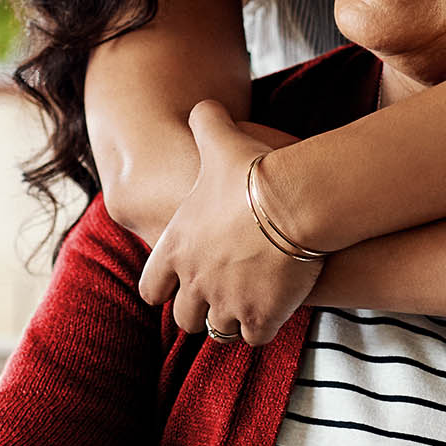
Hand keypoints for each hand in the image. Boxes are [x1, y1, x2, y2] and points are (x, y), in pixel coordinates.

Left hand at [138, 102, 319, 346]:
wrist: (295, 200)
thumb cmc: (255, 169)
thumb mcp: (222, 139)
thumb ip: (206, 123)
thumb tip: (203, 106)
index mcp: (175, 249)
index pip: (150, 288)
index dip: (162, 288)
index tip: (174, 287)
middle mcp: (193, 282)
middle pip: (184, 318)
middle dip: (198, 311)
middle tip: (217, 300)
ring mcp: (226, 304)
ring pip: (218, 332)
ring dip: (230, 322)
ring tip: (246, 309)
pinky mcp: (261, 317)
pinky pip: (255, 338)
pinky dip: (263, 328)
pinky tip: (273, 314)